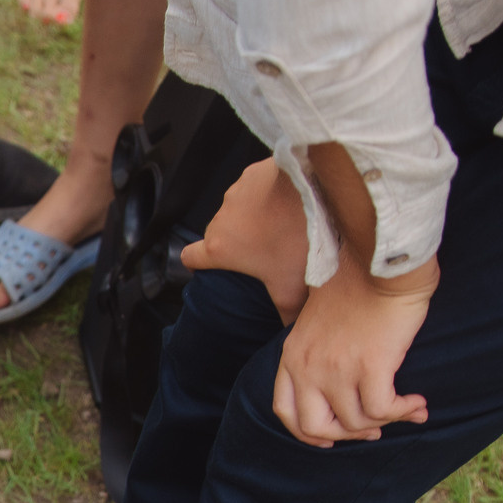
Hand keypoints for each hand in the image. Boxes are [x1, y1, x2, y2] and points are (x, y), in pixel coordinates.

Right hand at [181, 159, 312, 325]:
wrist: (314, 186)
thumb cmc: (296, 237)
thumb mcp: (292, 287)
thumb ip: (284, 312)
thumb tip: (287, 329)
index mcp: (220, 248)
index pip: (189, 258)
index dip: (198, 264)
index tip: (212, 267)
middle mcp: (220, 219)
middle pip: (219, 234)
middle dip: (238, 241)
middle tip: (266, 250)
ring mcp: (235, 193)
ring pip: (238, 210)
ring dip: (254, 217)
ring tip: (284, 224)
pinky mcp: (253, 173)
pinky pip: (255, 188)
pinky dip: (268, 195)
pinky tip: (291, 202)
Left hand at [271, 250, 436, 445]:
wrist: (380, 260)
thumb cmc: (358, 283)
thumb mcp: (318, 320)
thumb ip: (318, 351)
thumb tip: (344, 382)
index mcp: (292, 355)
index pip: (285, 411)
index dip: (308, 433)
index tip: (332, 437)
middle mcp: (308, 366)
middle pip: (314, 428)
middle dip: (346, 436)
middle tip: (373, 430)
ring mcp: (336, 369)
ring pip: (356, 423)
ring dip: (385, 423)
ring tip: (407, 409)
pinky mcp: (370, 367)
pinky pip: (383, 410)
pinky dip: (403, 413)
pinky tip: (417, 404)